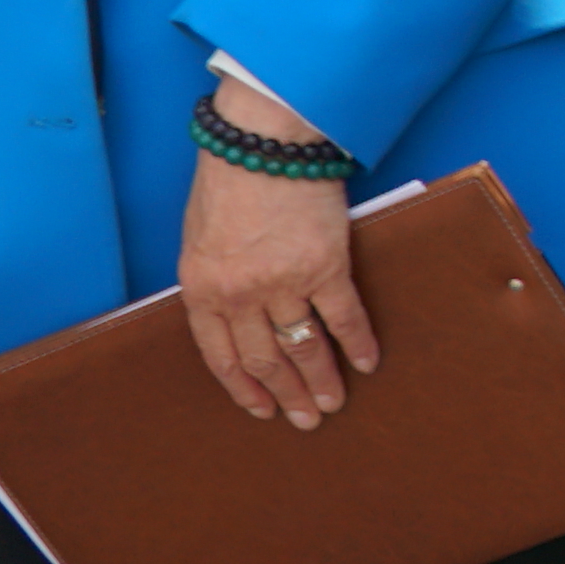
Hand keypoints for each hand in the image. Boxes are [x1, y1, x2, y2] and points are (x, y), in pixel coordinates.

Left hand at [179, 87, 374, 429]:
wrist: (262, 143)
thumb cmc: (228, 182)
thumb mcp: (198, 238)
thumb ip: (213, 281)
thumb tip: (233, 315)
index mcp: (203, 290)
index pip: (222, 357)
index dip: (244, 390)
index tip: (261, 410)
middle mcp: (241, 295)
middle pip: (266, 360)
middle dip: (286, 395)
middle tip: (304, 420)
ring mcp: (284, 283)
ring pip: (303, 348)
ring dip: (321, 381)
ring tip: (333, 403)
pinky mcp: (326, 265)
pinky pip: (343, 316)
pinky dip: (356, 343)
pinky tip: (366, 363)